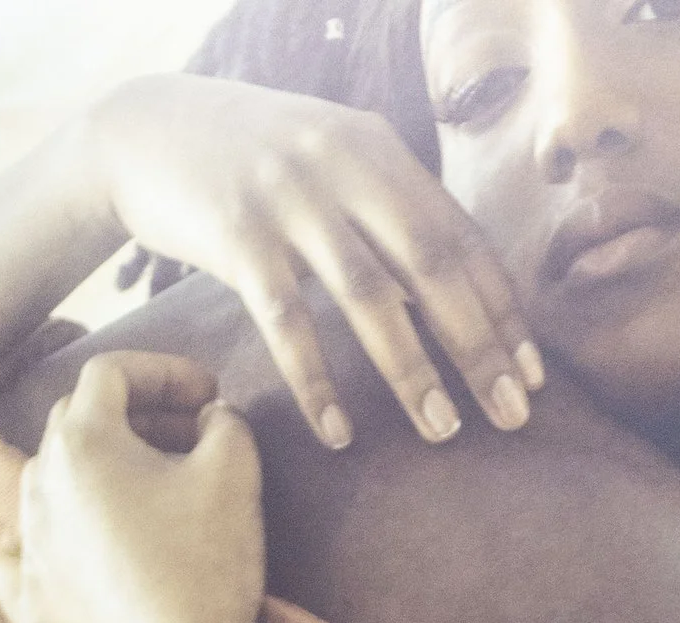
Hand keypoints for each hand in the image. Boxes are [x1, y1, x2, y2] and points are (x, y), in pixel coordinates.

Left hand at [0, 356, 264, 622]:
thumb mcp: (235, 478)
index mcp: (81, 442)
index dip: (162, 372)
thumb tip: (213, 417)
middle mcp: (37, 485)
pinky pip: (23, 558)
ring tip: (142, 496)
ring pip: (50, 488)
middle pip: (76, 426)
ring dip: (96, 480)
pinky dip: (52, 543)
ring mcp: (25, 549)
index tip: (205, 394)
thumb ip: (226, 426)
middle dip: (132, 421)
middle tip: (183, 438)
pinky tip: (72, 550)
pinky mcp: (26, 608)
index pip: (110, 374)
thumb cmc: (205, 573)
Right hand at [87, 77, 541, 450]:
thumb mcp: (333, 165)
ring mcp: (290, 196)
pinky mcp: (237, 235)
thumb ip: (390, 214)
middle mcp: (344, 165)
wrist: (146, 131)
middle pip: (432, 267)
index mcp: (380, 150)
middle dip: (480, 347)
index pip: (461, 238)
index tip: (534, 376)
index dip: (503, 310)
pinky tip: (339, 434)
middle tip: (515, 416)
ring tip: (445, 432)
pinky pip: (289, 322)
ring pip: (369, 297)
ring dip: (413, 371)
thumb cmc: (255, 167)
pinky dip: (317, 382)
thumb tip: (455, 294)